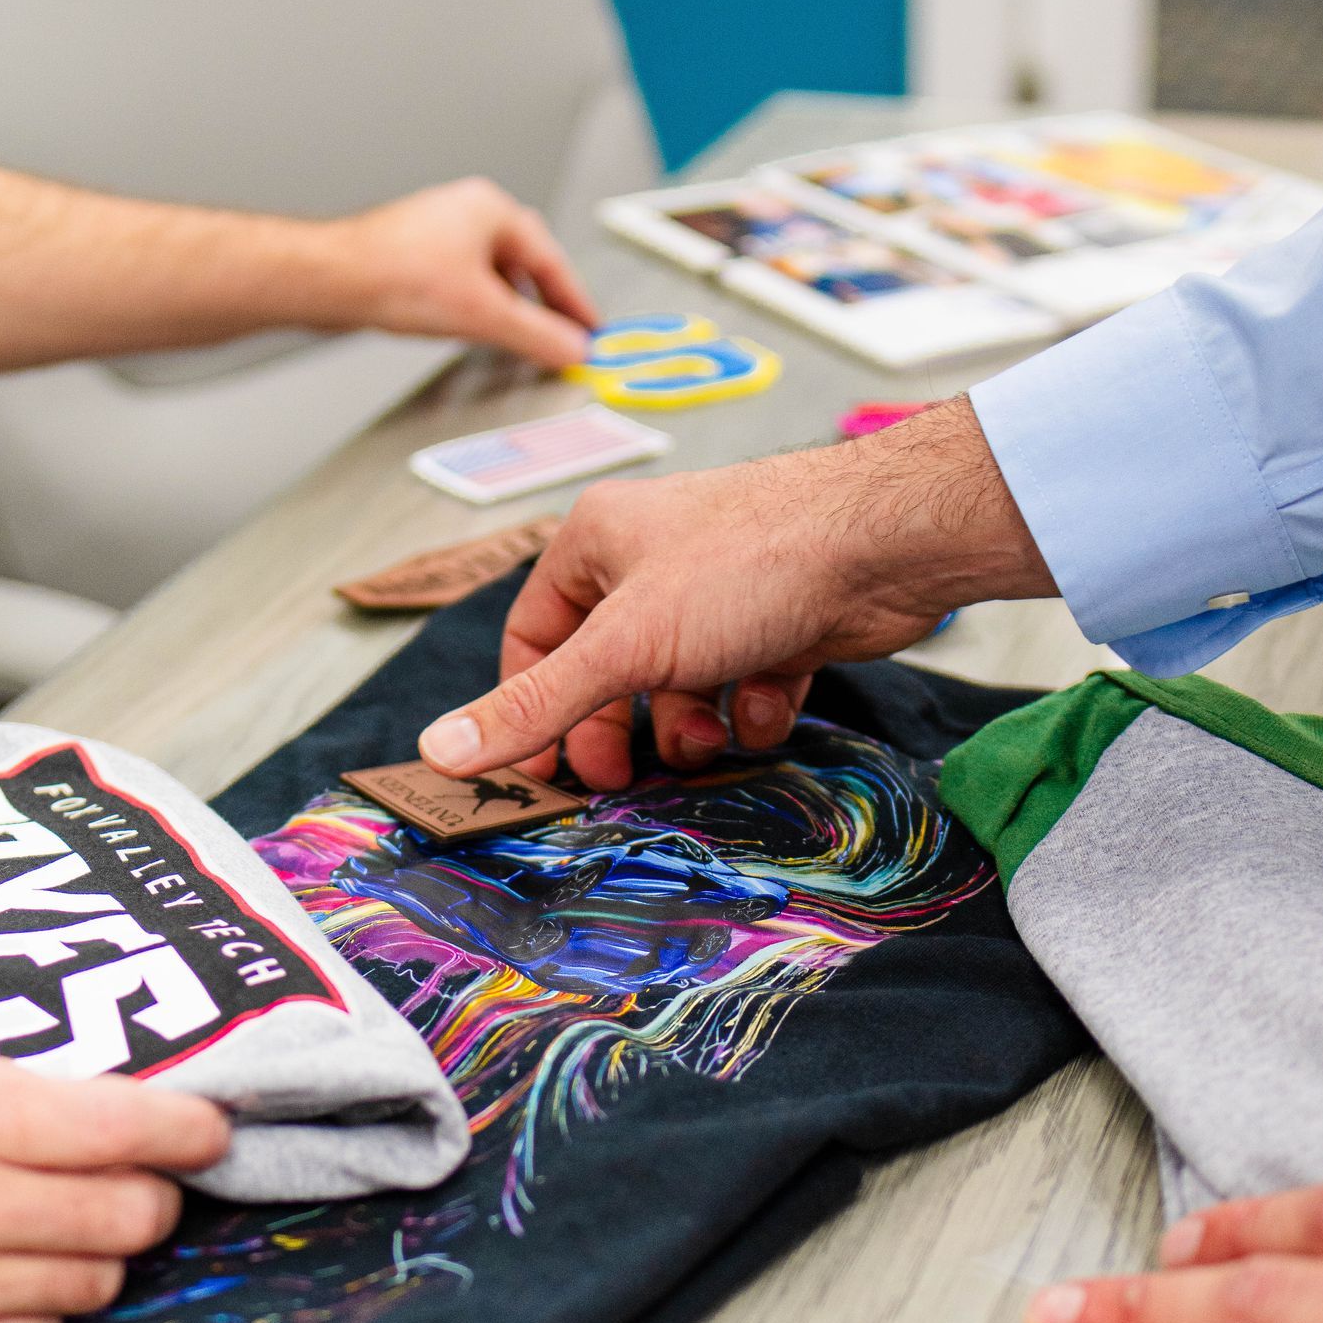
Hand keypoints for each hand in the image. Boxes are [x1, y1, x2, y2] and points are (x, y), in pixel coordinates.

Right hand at [0, 1047, 227, 1322]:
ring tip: (30, 1230)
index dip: (191, 1131)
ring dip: (85, 1256)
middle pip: (136, 1215)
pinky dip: (31, 1311)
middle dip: (146, 1196)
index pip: (129, 1128)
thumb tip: (113, 1110)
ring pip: (97, 1282)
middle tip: (124, 1182)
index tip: (211, 1131)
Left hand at [327, 178, 596, 372]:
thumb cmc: (393, 275)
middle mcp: (465, 212)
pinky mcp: (413, 254)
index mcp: (491, 210)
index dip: (575, 302)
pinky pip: (462, 280)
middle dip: (544, 302)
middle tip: (561, 335)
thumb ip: (537, 335)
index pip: (552, 260)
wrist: (331, 279)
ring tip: (520, 337)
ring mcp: (437, 230)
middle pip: (523, 263)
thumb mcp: (484, 315)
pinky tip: (472, 327)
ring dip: (509, 305)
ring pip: (490, 272)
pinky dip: (478, 304)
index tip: (590, 330)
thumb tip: (572, 347)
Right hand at [417, 395, 1051, 790]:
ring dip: (692, 723)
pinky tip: (774, 696)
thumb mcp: (623, 648)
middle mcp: (655, 561)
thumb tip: (439, 750)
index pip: (534, 636)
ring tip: (711, 734)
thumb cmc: (751, 562)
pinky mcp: (779, 617)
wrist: (883, 545)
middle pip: (609, 670)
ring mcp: (721, 591)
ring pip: (680, 684)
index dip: (534, 707)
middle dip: (622, 727)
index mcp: (597, 543)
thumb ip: (534, 707)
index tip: (544, 769)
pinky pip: (744, 683)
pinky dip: (754, 704)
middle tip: (625, 778)